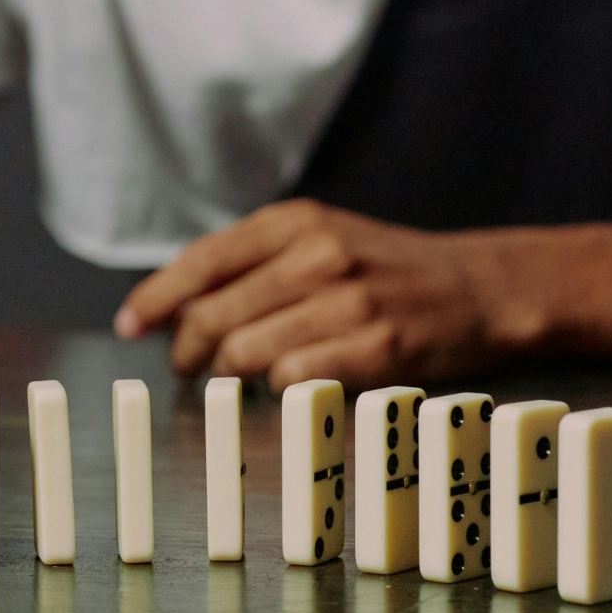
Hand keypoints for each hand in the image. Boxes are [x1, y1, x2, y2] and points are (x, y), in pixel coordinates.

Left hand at [113, 198, 524, 389]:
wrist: (480, 287)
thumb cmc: (385, 269)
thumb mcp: (320, 237)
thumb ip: (256, 262)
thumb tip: (178, 303)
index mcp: (295, 221)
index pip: (202, 260)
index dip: (156, 297)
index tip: (130, 325)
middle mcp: (317, 252)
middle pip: (214, 313)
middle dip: (187, 349)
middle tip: (186, 368)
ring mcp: (349, 299)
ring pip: (246, 351)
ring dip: (229, 375)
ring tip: (234, 379)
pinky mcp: (378, 344)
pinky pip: (296, 377)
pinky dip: (277, 391)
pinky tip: (282, 390)